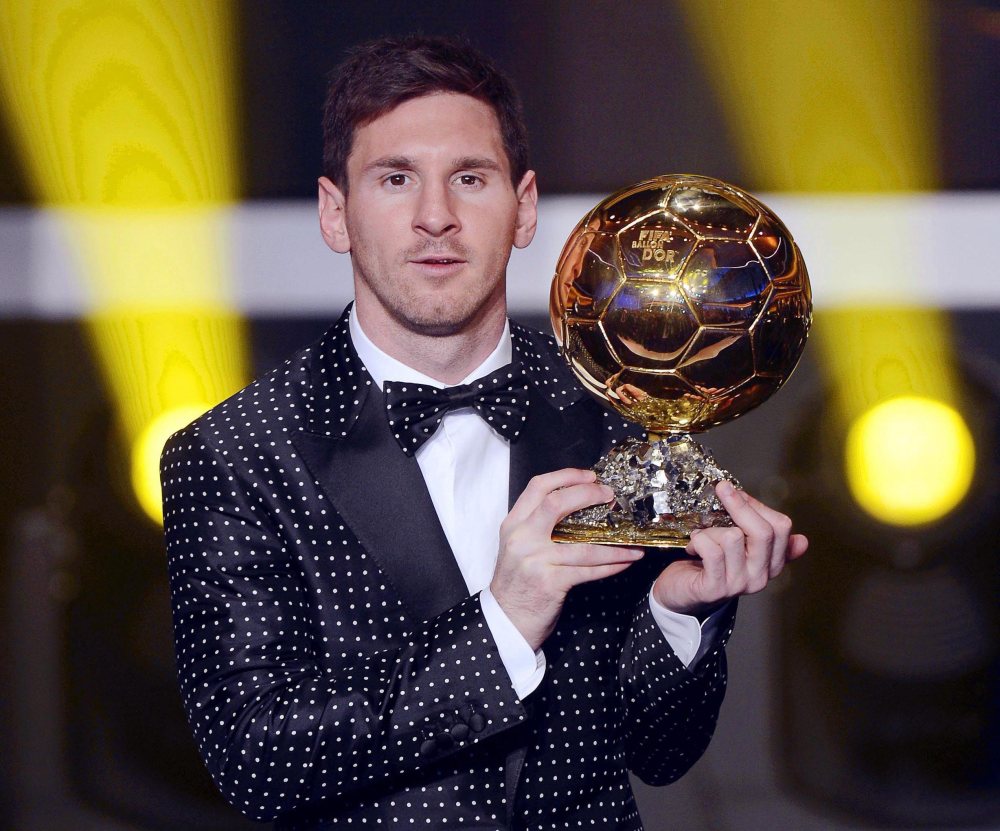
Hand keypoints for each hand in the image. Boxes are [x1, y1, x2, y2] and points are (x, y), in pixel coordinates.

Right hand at [490, 468, 643, 650]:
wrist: (506, 620)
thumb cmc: (518, 583)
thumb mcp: (518, 547)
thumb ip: (538, 526)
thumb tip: (578, 508)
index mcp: (514, 524)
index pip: (538, 487)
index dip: (566, 476)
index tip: (590, 476)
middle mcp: (522, 537)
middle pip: (557, 503)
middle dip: (588, 494)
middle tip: (610, 496)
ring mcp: (535, 559)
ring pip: (583, 544)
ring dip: (614, 543)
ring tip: (634, 542)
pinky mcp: (550, 582)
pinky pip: (588, 570)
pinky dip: (610, 565)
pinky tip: (624, 562)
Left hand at [652, 480, 807, 616]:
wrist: (681, 593)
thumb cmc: (709, 563)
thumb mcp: (741, 548)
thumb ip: (760, 536)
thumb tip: (802, 539)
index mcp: (772, 563)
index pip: (781, 528)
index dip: (758, 505)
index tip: (737, 493)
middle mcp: (760, 576)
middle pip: (763, 532)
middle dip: (740, 505)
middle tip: (722, 489)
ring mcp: (739, 584)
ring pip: (733, 537)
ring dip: (711, 529)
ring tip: (702, 535)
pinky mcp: (715, 588)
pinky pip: (711, 550)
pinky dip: (698, 540)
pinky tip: (692, 546)